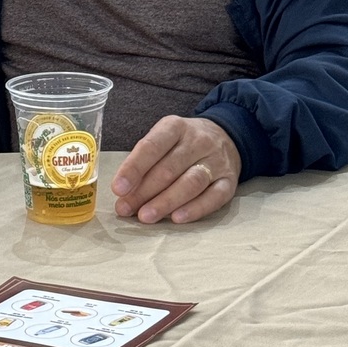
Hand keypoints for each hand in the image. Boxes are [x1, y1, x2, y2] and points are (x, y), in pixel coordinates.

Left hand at [111, 116, 241, 225]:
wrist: (226, 137)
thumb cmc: (183, 144)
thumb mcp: (163, 140)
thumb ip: (144, 162)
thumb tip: (123, 193)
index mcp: (175, 127)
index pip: (152, 146)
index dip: (134, 168)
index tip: (118, 188)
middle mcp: (198, 141)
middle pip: (169, 168)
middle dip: (144, 191)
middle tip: (125, 208)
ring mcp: (216, 161)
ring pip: (191, 183)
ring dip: (166, 202)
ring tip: (146, 216)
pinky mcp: (229, 181)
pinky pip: (214, 197)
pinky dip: (195, 209)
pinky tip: (176, 218)